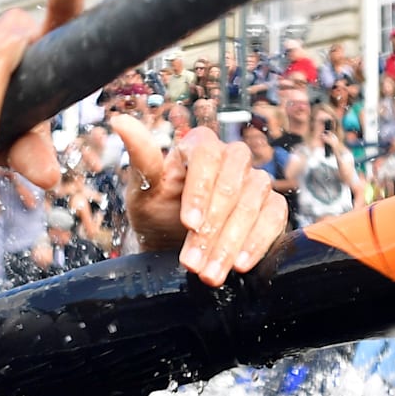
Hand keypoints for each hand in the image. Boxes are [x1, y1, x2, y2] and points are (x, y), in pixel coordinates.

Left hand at [109, 114, 288, 285]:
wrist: (175, 246)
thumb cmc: (158, 213)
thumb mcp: (143, 191)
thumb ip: (141, 158)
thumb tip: (120, 121)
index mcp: (201, 145)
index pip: (207, 156)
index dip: (200, 190)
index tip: (188, 223)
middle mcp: (233, 158)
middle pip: (232, 185)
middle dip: (212, 229)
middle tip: (192, 263)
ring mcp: (256, 182)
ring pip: (252, 205)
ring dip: (230, 244)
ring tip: (209, 274)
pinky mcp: (273, 206)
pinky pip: (274, 219)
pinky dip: (257, 243)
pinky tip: (240, 265)